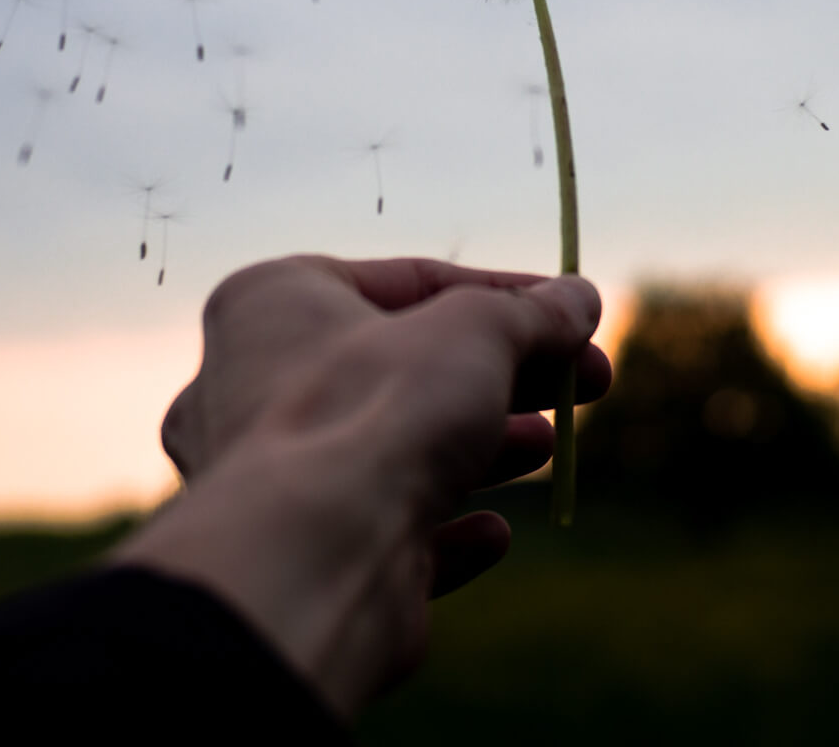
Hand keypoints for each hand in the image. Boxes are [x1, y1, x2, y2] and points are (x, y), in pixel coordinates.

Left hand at [116, 255, 609, 718]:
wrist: (316, 556)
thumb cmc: (378, 409)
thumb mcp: (475, 332)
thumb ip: (529, 313)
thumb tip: (578, 297)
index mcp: (272, 302)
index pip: (406, 283)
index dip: (506, 296)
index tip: (577, 314)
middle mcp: (252, 382)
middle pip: (404, 368)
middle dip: (503, 375)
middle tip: (586, 383)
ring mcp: (272, 474)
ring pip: (392, 449)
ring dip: (479, 448)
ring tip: (547, 447)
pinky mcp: (302, 551)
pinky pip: (380, 530)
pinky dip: (442, 529)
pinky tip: (492, 534)